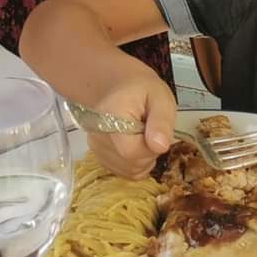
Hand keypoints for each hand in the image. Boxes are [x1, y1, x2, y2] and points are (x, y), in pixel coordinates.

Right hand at [80, 59, 177, 178]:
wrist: (117, 85)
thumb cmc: (141, 89)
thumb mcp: (161, 97)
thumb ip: (162, 121)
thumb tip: (160, 146)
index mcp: (112, 116)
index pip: (131, 151)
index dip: (151, 149)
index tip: (157, 134)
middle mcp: (98, 134)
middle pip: (130, 164)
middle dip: (149, 154)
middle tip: (152, 132)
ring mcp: (95, 146)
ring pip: (128, 171)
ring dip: (143, 159)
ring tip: (143, 136)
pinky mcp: (97, 155)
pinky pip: (122, 171)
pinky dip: (134, 163)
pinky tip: (135, 144)